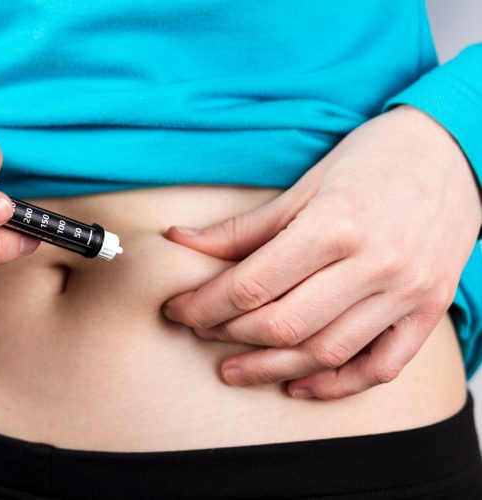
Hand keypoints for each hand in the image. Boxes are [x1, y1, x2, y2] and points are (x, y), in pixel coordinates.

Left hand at [162, 105, 481, 398]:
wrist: (453, 151)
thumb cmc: (370, 161)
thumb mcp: (303, 186)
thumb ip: (242, 227)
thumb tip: (180, 242)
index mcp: (334, 226)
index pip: (251, 285)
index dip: (204, 304)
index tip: (177, 310)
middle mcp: (373, 264)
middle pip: (283, 324)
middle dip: (229, 335)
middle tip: (200, 332)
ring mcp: (407, 292)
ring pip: (326, 352)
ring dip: (271, 367)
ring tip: (234, 368)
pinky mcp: (429, 310)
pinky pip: (380, 366)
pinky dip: (336, 385)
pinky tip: (298, 384)